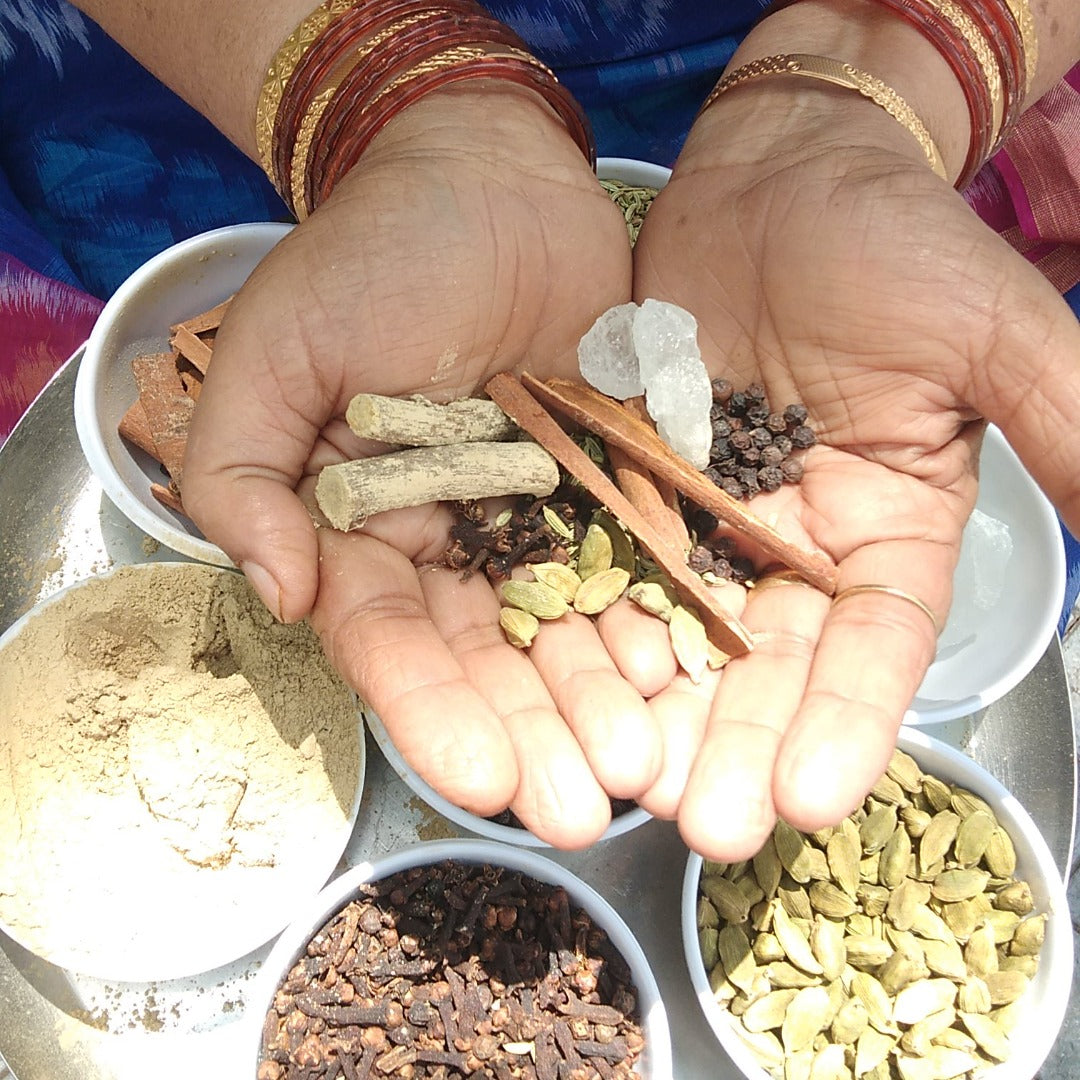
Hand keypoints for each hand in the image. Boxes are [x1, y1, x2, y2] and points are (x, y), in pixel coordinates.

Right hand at [181, 85, 681, 847]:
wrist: (484, 177)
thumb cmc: (370, 256)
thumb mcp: (275, 353)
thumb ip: (242, 473)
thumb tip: (278, 596)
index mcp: (363, 530)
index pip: (394, 643)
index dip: (434, 714)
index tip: (485, 781)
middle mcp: (453, 541)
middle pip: (492, 658)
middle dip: (534, 735)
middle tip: (583, 812)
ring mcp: (538, 516)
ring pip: (570, 625)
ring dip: (605, 698)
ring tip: (649, 768)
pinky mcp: (609, 482)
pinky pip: (635, 560)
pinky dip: (658, 616)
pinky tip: (688, 677)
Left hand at [631, 88, 1079, 860]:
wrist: (781, 171)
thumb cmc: (894, 239)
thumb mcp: (990, 333)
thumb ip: (1062, 427)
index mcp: (887, 532)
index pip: (873, 649)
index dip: (849, 723)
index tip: (817, 802)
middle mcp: (793, 545)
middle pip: (767, 665)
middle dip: (740, 745)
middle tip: (704, 831)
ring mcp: (703, 518)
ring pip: (678, 629)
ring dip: (657, 708)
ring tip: (628, 785)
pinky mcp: (631, 481)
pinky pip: (605, 556)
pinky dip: (588, 615)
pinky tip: (564, 680)